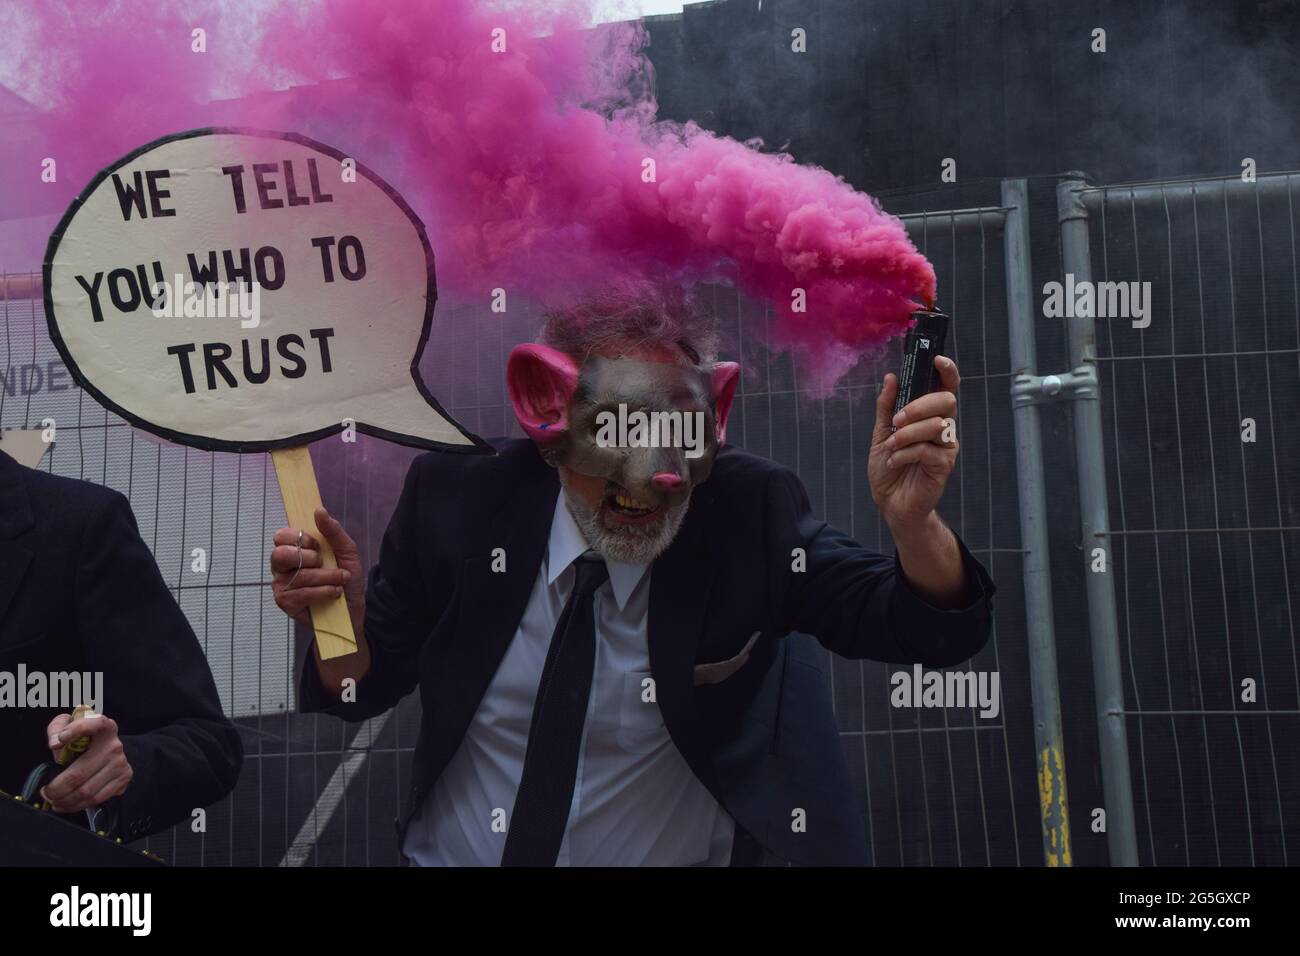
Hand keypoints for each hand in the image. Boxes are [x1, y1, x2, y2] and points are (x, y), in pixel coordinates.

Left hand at [41, 712, 132, 812]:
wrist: (106, 751)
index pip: (93, 724)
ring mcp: (120, 763)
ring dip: (64, 800)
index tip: (58, 741)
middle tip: (46, 792)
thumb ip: (57, 728)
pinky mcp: (123, 778)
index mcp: (102, 727)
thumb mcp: (68, 727)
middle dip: (56, 788)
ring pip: (86, 791)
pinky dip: (77, 806)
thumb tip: (55, 743)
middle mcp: (114, 745)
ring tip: (54, 799)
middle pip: (79, 773)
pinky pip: (96, 799)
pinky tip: (67, 803)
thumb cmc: (83, 741)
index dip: (75, 731)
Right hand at [270, 507, 364, 633]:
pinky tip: (334, 593)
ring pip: (299, 576)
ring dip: (327, 577)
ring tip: (340, 580)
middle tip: (324, 563)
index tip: (318, 545)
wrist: (352, 608)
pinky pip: (301, 594)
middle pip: (280, 554)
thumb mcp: (346, 550)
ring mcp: (281, 585)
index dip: (301, 539)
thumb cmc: (345, 577)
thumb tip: (319, 510)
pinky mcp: (286, 603)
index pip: (280, 536)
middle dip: (310, 558)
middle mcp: (281, 567)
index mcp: (292, 549)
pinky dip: (323, 592)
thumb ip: (333, 531)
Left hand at [869, 355, 960, 531]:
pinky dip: (905, 454)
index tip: (936, 358)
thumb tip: (892, 377)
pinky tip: (896, 462)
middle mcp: (943, 428)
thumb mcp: (882, 433)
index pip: (946, 388)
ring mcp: (946, 447)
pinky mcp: (944, 465)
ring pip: (935, 425)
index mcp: (930, 416)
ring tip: (892, 447)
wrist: (890, 502)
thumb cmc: (889, 468)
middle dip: (918, 406)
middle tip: (897, 420)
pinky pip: (927, 449)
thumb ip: (887, 406)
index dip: (947, 371)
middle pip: (945, 401)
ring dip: (906, 434)